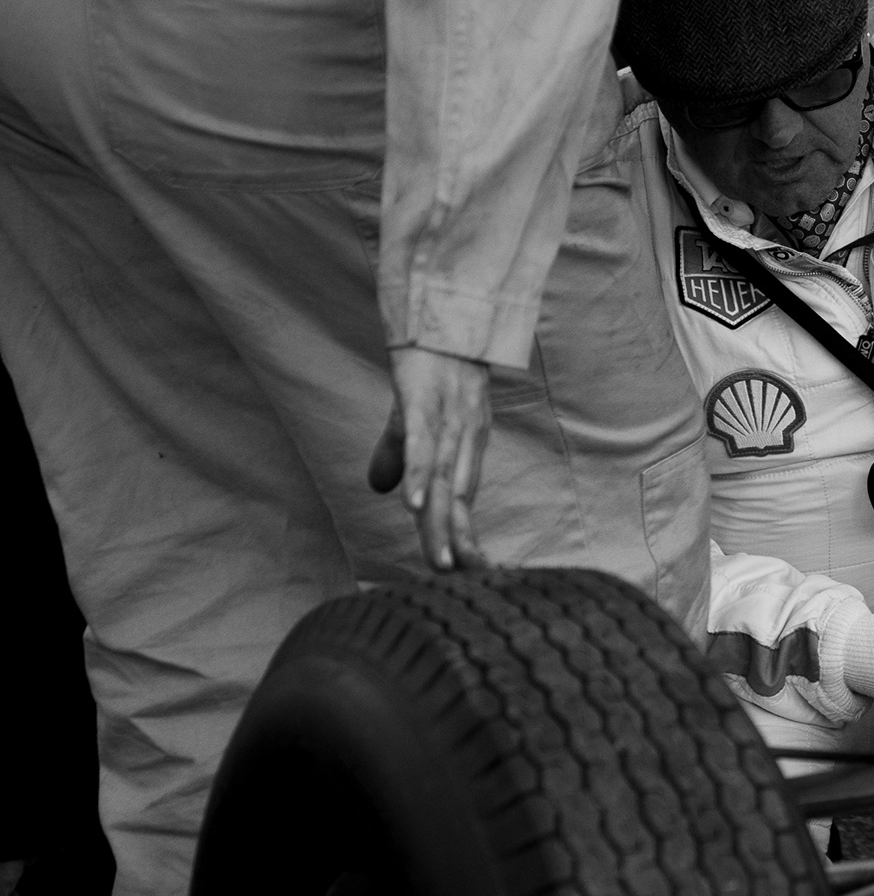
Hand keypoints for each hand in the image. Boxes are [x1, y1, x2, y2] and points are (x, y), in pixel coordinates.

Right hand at [367, 347, 493, 571]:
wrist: (439, 314)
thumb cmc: (431, 368)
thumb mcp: (411, 418)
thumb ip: (399, 455)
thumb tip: (382, 491)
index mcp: (461, 449)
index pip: (462, 503)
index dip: (464, 538)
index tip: (470, 576)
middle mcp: (462, 441)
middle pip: (458, 502)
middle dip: (459, 544)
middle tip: (462, 582)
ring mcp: (446, 422)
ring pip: (443, 481)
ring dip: (441, 523)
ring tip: (441, 563)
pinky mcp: (424, 402)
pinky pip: (422, 444)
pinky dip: (417, 475)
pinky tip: (411, 505)